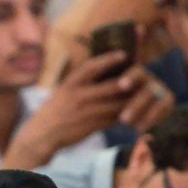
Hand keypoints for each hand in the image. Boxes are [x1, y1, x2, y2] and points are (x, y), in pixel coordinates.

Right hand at [4, 55, 173, 168]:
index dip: (109, 59)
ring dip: (132, 99)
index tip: (123, 53)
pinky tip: (136, 112)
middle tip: (145, 74)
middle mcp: (79, 95)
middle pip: (112, 85)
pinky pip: (115, 119)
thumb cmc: (56, 109)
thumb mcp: (65, 90)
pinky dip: (126, 115)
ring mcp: (86, 112)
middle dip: (130, 80)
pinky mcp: (92, 126)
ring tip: (145, 93)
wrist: (43, 134)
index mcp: (71, 83)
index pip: (92, 67)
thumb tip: (106, 66)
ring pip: (117, 103)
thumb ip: (83, 80)